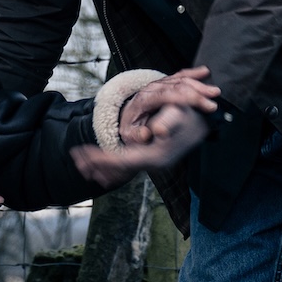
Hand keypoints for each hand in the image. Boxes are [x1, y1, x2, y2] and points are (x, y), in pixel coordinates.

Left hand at [70, 101, 212, 187]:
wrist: (206, 121)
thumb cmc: (191, 113)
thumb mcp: (181, 112)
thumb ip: (168, 121)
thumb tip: (156, 131)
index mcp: (155, 155)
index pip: (121, 160)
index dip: (100, 158)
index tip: (82, 154)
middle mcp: (153, 163)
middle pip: (119, 167)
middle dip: (96, 164)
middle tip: (75, 159)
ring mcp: (153, 162)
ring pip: (122, 169)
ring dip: (102, 167)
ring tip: (82, 165)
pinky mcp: (152, 158)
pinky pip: (127, 166)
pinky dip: (112, 167)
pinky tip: (100, 167)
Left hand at [118, 67, 220, 145]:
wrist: (127, 118)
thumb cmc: (130, 128)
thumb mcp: (129, 135)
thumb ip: (137, 135)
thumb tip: (146, 134)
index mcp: (143, 100)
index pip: (166, 95)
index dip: (186, 97)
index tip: (201, 104)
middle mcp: (151, 88)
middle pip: (176, 86)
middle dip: (197, 93)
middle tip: (213, 104)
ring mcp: (158, 84)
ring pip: (180, 79)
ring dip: (199, 84)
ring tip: (215, 92)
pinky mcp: (164, 83)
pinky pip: (180, 75)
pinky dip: (193, 73)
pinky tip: (205, 72)